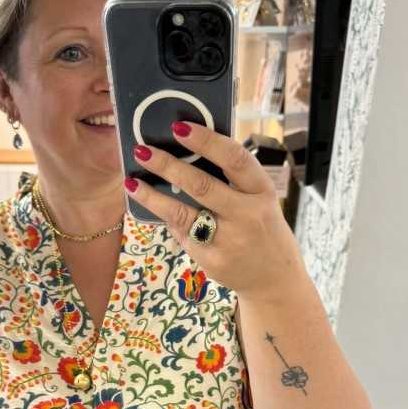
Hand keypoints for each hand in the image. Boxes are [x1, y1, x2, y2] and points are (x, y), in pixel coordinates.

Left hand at [124, 120, 302, 297]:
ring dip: (152, 196)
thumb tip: (189, 151)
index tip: (179, 127)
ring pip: (183, 213)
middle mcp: (247, 215)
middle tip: (143, 150)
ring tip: (132, 182)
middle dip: (168, 165)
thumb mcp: (259, 200)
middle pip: (202, 185)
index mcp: (261, 191)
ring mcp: (229, 240)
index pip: (234, 158)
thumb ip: (233, 181)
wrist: (275, 281)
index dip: (206, 140)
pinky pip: (182, 233)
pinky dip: (166, 217)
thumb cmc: (262, 229)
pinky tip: (150, 204)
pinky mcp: (212, 260)